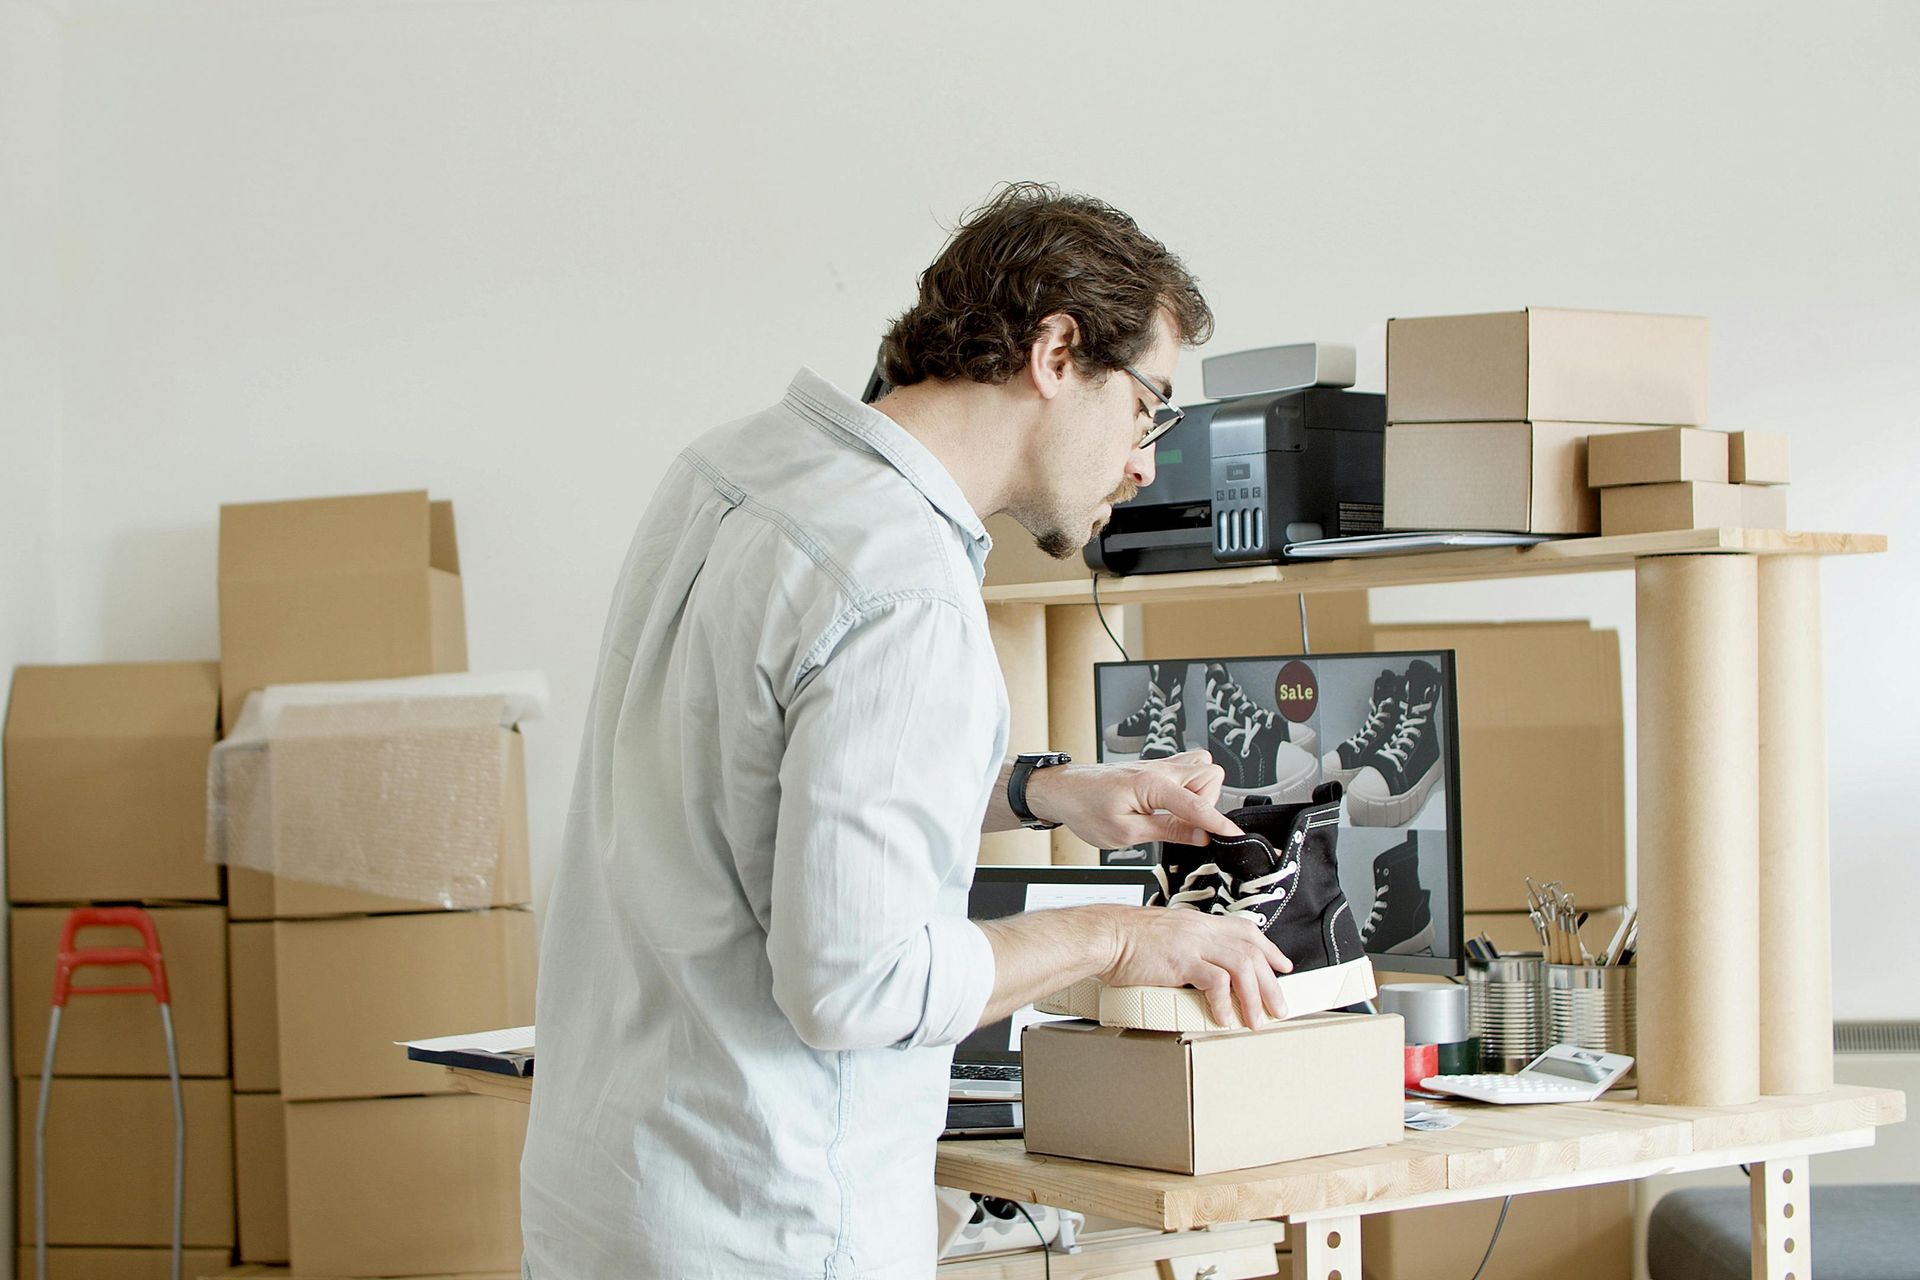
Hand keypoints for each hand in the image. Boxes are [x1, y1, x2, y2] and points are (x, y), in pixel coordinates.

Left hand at [1024, 752, 1241, 849]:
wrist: (1062, 791)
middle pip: (1211, 775)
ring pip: (1202, 767)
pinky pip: (1187, 768)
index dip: (1219, 824)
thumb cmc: (1084, 808)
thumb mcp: (1125, 833)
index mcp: (1153, 784)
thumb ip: (1168, 831)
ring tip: (1179, 814)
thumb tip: (1201, 835)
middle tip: (1186, 824)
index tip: (1233, 836)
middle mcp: (1159, 769)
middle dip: (1208, 803)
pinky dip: (1190, 786)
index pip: (1198, 804)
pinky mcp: (1154, 768)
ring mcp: (1158, 765)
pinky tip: (1172, 805)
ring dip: (1201, 792)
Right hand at [1100, 905, 1293, 1027]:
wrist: (1104, 936)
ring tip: (1255, 1019)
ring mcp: (1192, 944)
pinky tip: (1224, 1017)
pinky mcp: (1181, 961)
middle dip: (1270, 982)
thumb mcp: (1166, 938)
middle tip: (1278, 1006)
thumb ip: (1188, 949)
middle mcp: (1200, 930)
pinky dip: (1224, 1003)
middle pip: (1250, 951)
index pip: (1246, 930)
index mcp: (1198, 923)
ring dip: (1254, 997)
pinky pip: (1215, 982)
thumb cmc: (1126, 940)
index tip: (1281, 965)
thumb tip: (1203, 972)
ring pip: (1241, 966)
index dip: (1269, 949)